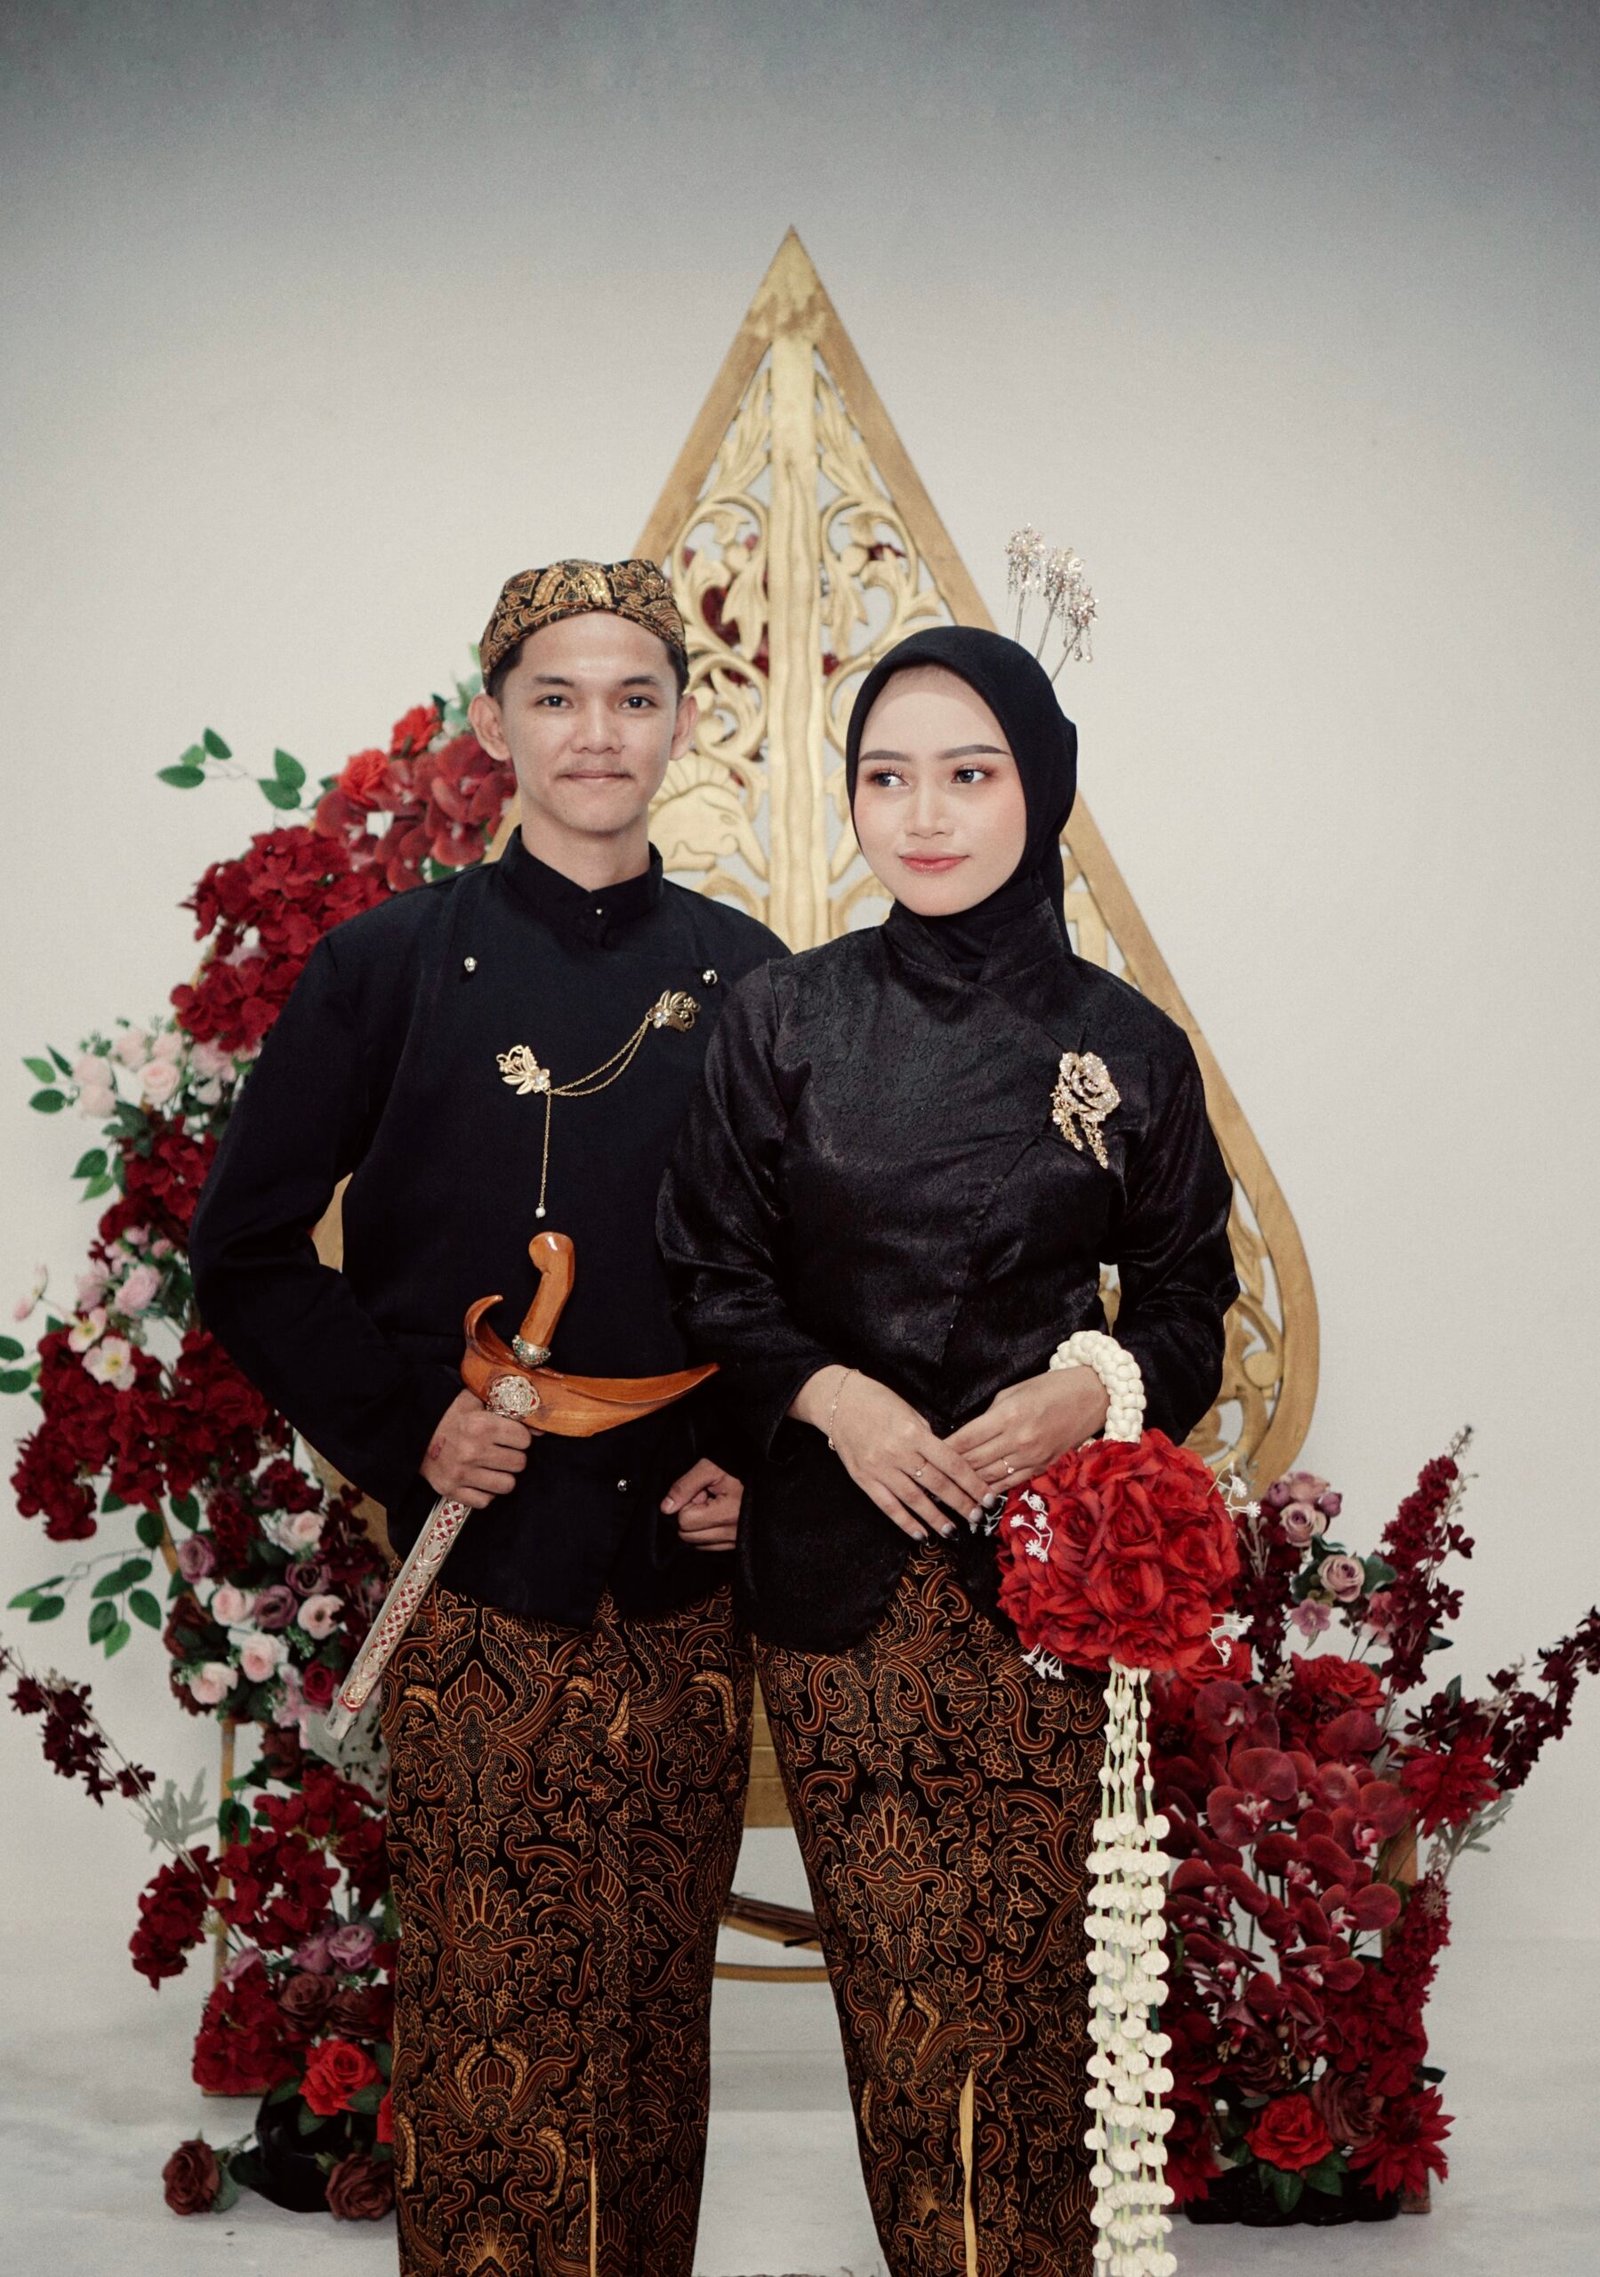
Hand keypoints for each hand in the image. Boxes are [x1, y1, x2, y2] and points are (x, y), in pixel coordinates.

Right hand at [420, 1388, 535, 1509]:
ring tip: (493, 1466)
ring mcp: (461, 1474)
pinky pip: (485, 1501)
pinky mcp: (450, 1490)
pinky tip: (480, 1479)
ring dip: (503, 1476)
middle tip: (502, 1451)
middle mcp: (472, 1451)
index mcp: (481, 1425)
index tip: (511, 1436)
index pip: (524, 1440)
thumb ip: (506, 1408)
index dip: (520, 1437)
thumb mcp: (474, 1400)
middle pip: (519, 1463)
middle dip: (513, 1457)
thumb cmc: (447, 1415)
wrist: (412, 1432)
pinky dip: (486, 1493)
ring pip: (507, 1485)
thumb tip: (539, 1429)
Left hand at [661, 1458, 742, 1552]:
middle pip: (688, 1536)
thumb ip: (684, 1486)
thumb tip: (666, 1508)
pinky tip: (719, 1516)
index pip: (685, 1520)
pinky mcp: (737, 1545)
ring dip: (700, 1526)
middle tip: (707, 1498)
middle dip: (691, 1516)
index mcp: (727, 1513)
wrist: (763, 1474)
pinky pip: (709, 1547)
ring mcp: (736, 1541)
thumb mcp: (709, 1468)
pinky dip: (708, 1533)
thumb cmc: (737, 1468)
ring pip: (697, 1544)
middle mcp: (733, 1533)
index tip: (702, 1492)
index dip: (688, 1503)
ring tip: (715, 1506)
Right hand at [789, 1366, 990, 1543]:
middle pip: (936, 1485)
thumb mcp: (910, 1412)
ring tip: (953, 1531)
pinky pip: (888, 1506)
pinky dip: (905, 1522)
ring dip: (935, 1519)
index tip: (987, 1497)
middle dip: (960, 1504)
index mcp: (913, 1433)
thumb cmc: (879, 1401)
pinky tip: (920, 1533)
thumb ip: (928, 1439)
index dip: (972, 1483)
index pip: (951, 1464)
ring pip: (914, 1500)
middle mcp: (897, 1453)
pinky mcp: (863, 1479)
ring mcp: (879, 1468)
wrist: (838, 1402)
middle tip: (977, 1518)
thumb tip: (949, 1463)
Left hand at [943, 1366, 1108, 1492]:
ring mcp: (1032, 1456)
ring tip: (945, 1490)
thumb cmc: (1051, 1387)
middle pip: (974, 1461)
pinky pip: (1010, 1483)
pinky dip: (991, 1489)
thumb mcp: (1014, 1392)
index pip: (966, 1439)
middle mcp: (1019, 1439)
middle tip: (928, 1475)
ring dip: (966, 1484)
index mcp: (1009, 1415)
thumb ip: (989, 1414)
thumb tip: (966, 1434)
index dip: (944, 1449)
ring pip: (989, 1476)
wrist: (1093, 1397)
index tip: (927, 1455)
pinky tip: (975, 1495)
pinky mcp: (1042, 1467)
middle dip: (949, 1469)